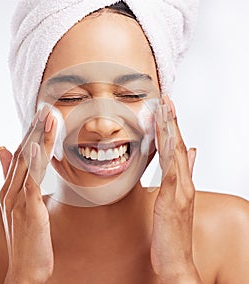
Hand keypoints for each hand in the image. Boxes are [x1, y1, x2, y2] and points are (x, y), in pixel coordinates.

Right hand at [0, 105, 55, 283]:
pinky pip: (30, 183)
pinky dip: (33, 163)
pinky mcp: (28, 210)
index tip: (41, 116)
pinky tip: (37, 147)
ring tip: (48, 118)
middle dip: (35, 129)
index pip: (20, 154)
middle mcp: (9, 191)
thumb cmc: (26, 235)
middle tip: (47, 108)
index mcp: (8, 188)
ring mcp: (17, 200)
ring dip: (38, 139)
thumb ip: (10, 177)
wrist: (26, 267)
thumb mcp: (17, 204)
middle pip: (23, 153)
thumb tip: (3, 150)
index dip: (30, 133)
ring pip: (27, 162)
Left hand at [150, 97, 201, 282]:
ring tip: (164, 110)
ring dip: (170, 131)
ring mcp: (180, 192)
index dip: (172, 127)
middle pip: (179, 146)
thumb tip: (193, 153)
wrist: (177, 259)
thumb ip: (185, 175)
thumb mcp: (177, 199)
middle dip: (171, 121)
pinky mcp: (173, 202)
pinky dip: (171, 157)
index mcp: (182, 182)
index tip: (166, 107)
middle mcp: (184, 183)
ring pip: (176, 155)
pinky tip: (168, 141)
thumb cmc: (173, 230)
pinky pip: (172, 175)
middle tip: (165, 99)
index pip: (178, 148)